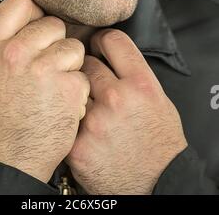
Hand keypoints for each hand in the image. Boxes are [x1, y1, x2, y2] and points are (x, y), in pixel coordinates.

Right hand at [0, 0, 89, 183]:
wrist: (12, 157)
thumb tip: (16, 23)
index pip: (20, 3)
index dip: (34, 13)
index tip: (38, 25)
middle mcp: (15, 53)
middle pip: (52, 23)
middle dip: (54, 42)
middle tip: (46, 64)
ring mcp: (43, 68)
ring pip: (73, 46)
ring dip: (69, 64)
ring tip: (55, 84)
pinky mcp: (69, 86)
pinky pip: (84, 72)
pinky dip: (78, 86)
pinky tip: (63, 99)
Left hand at [65, 29, 187, 194]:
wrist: (155, 185)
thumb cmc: (158, 143)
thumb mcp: (159, 100)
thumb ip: (134, 74)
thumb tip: (110, 53)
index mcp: (141, 84)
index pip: (113, 40)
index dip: (102, 39)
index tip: (97, 43)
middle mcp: (118, 98)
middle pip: (87, 63)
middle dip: (88, 69)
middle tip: (92, 81)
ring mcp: (94, 122)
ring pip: (72, 89)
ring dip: (76, 94)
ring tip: (87, 106)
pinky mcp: (77, 144)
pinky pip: (65, 118)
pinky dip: (70, 121)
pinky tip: (80, 128)